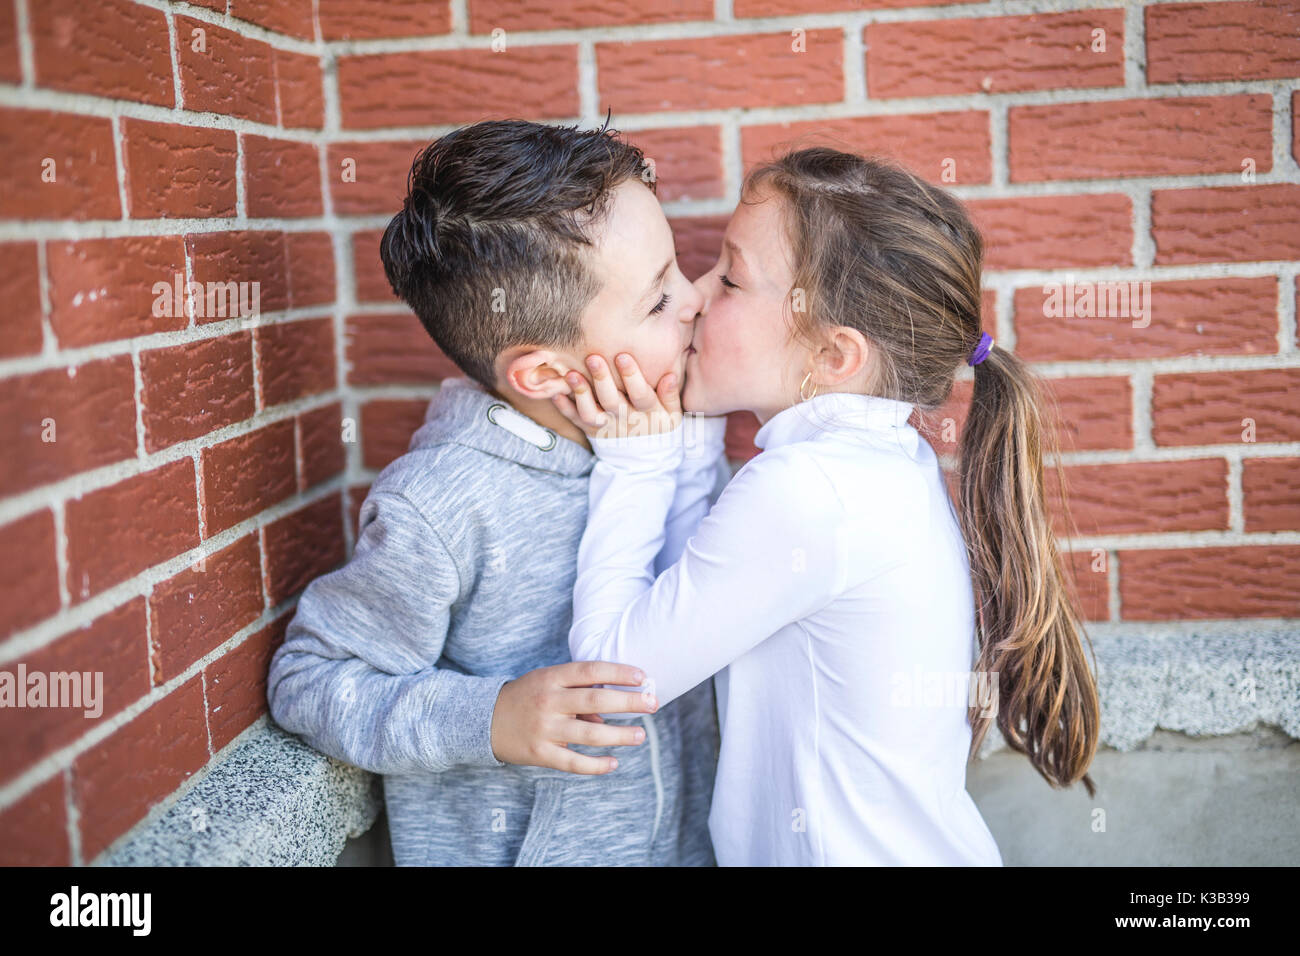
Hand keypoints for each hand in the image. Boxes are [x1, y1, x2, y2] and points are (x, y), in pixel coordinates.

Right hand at [489, 661, 658, 774]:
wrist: (483, 719)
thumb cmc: (526, 697)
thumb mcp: (548, 683)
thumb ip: (578, 692)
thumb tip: (609, 714)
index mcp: (552, 677)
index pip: (591, 670)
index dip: (618, 673)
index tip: (642, 676)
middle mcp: (549, 701)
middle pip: (595, 701)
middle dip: (628, 702)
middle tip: (653, 703)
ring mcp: (544, 728)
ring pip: (589, 735)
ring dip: (619, 736)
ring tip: (641, 735)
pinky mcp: (539, 753)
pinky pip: (573, 762)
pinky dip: (595, 765)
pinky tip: (613, 763)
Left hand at [551, 352, 681, 440]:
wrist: (643, 461)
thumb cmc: (658, 427)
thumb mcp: (672, 415)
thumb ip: (670, 395)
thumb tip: (670, 375)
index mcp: (648, 414)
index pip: (642, 395)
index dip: (632, 376)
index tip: (623, 356)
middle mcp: (626, 421)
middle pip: (612, 401)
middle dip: (602, 379)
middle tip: (593, 358)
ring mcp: (606, 427)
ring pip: (591, 413)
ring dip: (580, 393)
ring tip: (571, 374)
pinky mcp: (591, 431)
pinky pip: (576, 421)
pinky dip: (564, 407)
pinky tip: (556, 392)